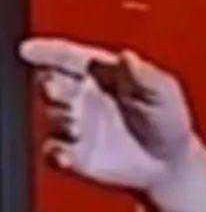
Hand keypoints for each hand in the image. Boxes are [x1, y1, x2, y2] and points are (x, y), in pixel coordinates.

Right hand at [19, 38, 195, 192]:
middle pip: (53, 81)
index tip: (30, 50)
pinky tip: (67, 156)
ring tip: (78, 126)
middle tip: (56, 89)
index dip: (48, 51)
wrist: (170, 161)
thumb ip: (146, 75)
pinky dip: (56, 153)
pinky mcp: (73, 152)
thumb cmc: (167, 118)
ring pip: (53, 114)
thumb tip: (128, 56)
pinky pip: (54, 151)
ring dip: (60, 118)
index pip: (70, 57)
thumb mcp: (164, 93)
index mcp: (102, 72)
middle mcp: (82, 95)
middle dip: (50, 83)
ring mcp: (75, 123)